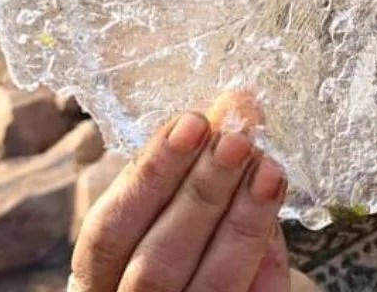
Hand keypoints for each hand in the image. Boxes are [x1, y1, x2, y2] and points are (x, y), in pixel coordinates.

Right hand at [69, 109, 290, 291]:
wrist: (216, 291)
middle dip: (201, 193)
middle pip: (156, 263)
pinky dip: (267, 253)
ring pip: (208, 287)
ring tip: (268, 169)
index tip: (191, 122)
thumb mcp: (174, 207)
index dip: (149, 175)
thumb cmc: (187, 246)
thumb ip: (196, 163)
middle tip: (237, 140)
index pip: (109, 232)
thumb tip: (234, 104)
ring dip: (242, 220)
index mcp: (99, 279)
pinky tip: (277, 209)